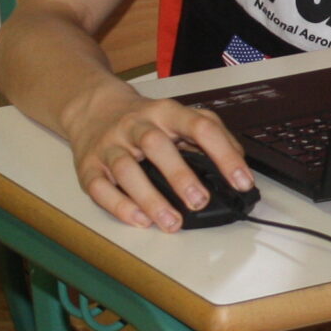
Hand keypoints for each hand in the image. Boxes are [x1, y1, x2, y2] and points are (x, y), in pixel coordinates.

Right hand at [63, 82, 254, 230]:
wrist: (93, 108)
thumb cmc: (145, 119)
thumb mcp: (179, 116)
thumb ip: (210, 133)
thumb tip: (237, 161)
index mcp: (166, 112)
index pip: (200, 127)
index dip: (224, 154)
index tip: (242, 181)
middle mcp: (136, 125)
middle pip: (156, 144)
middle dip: (179, 175)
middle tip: (200, 201)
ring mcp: (110, 145)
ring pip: (126, 169)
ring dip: (150, 198)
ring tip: (172, 222)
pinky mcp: (89, 165)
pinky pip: (99, 187)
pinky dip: (119, 206)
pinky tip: (140, 220)